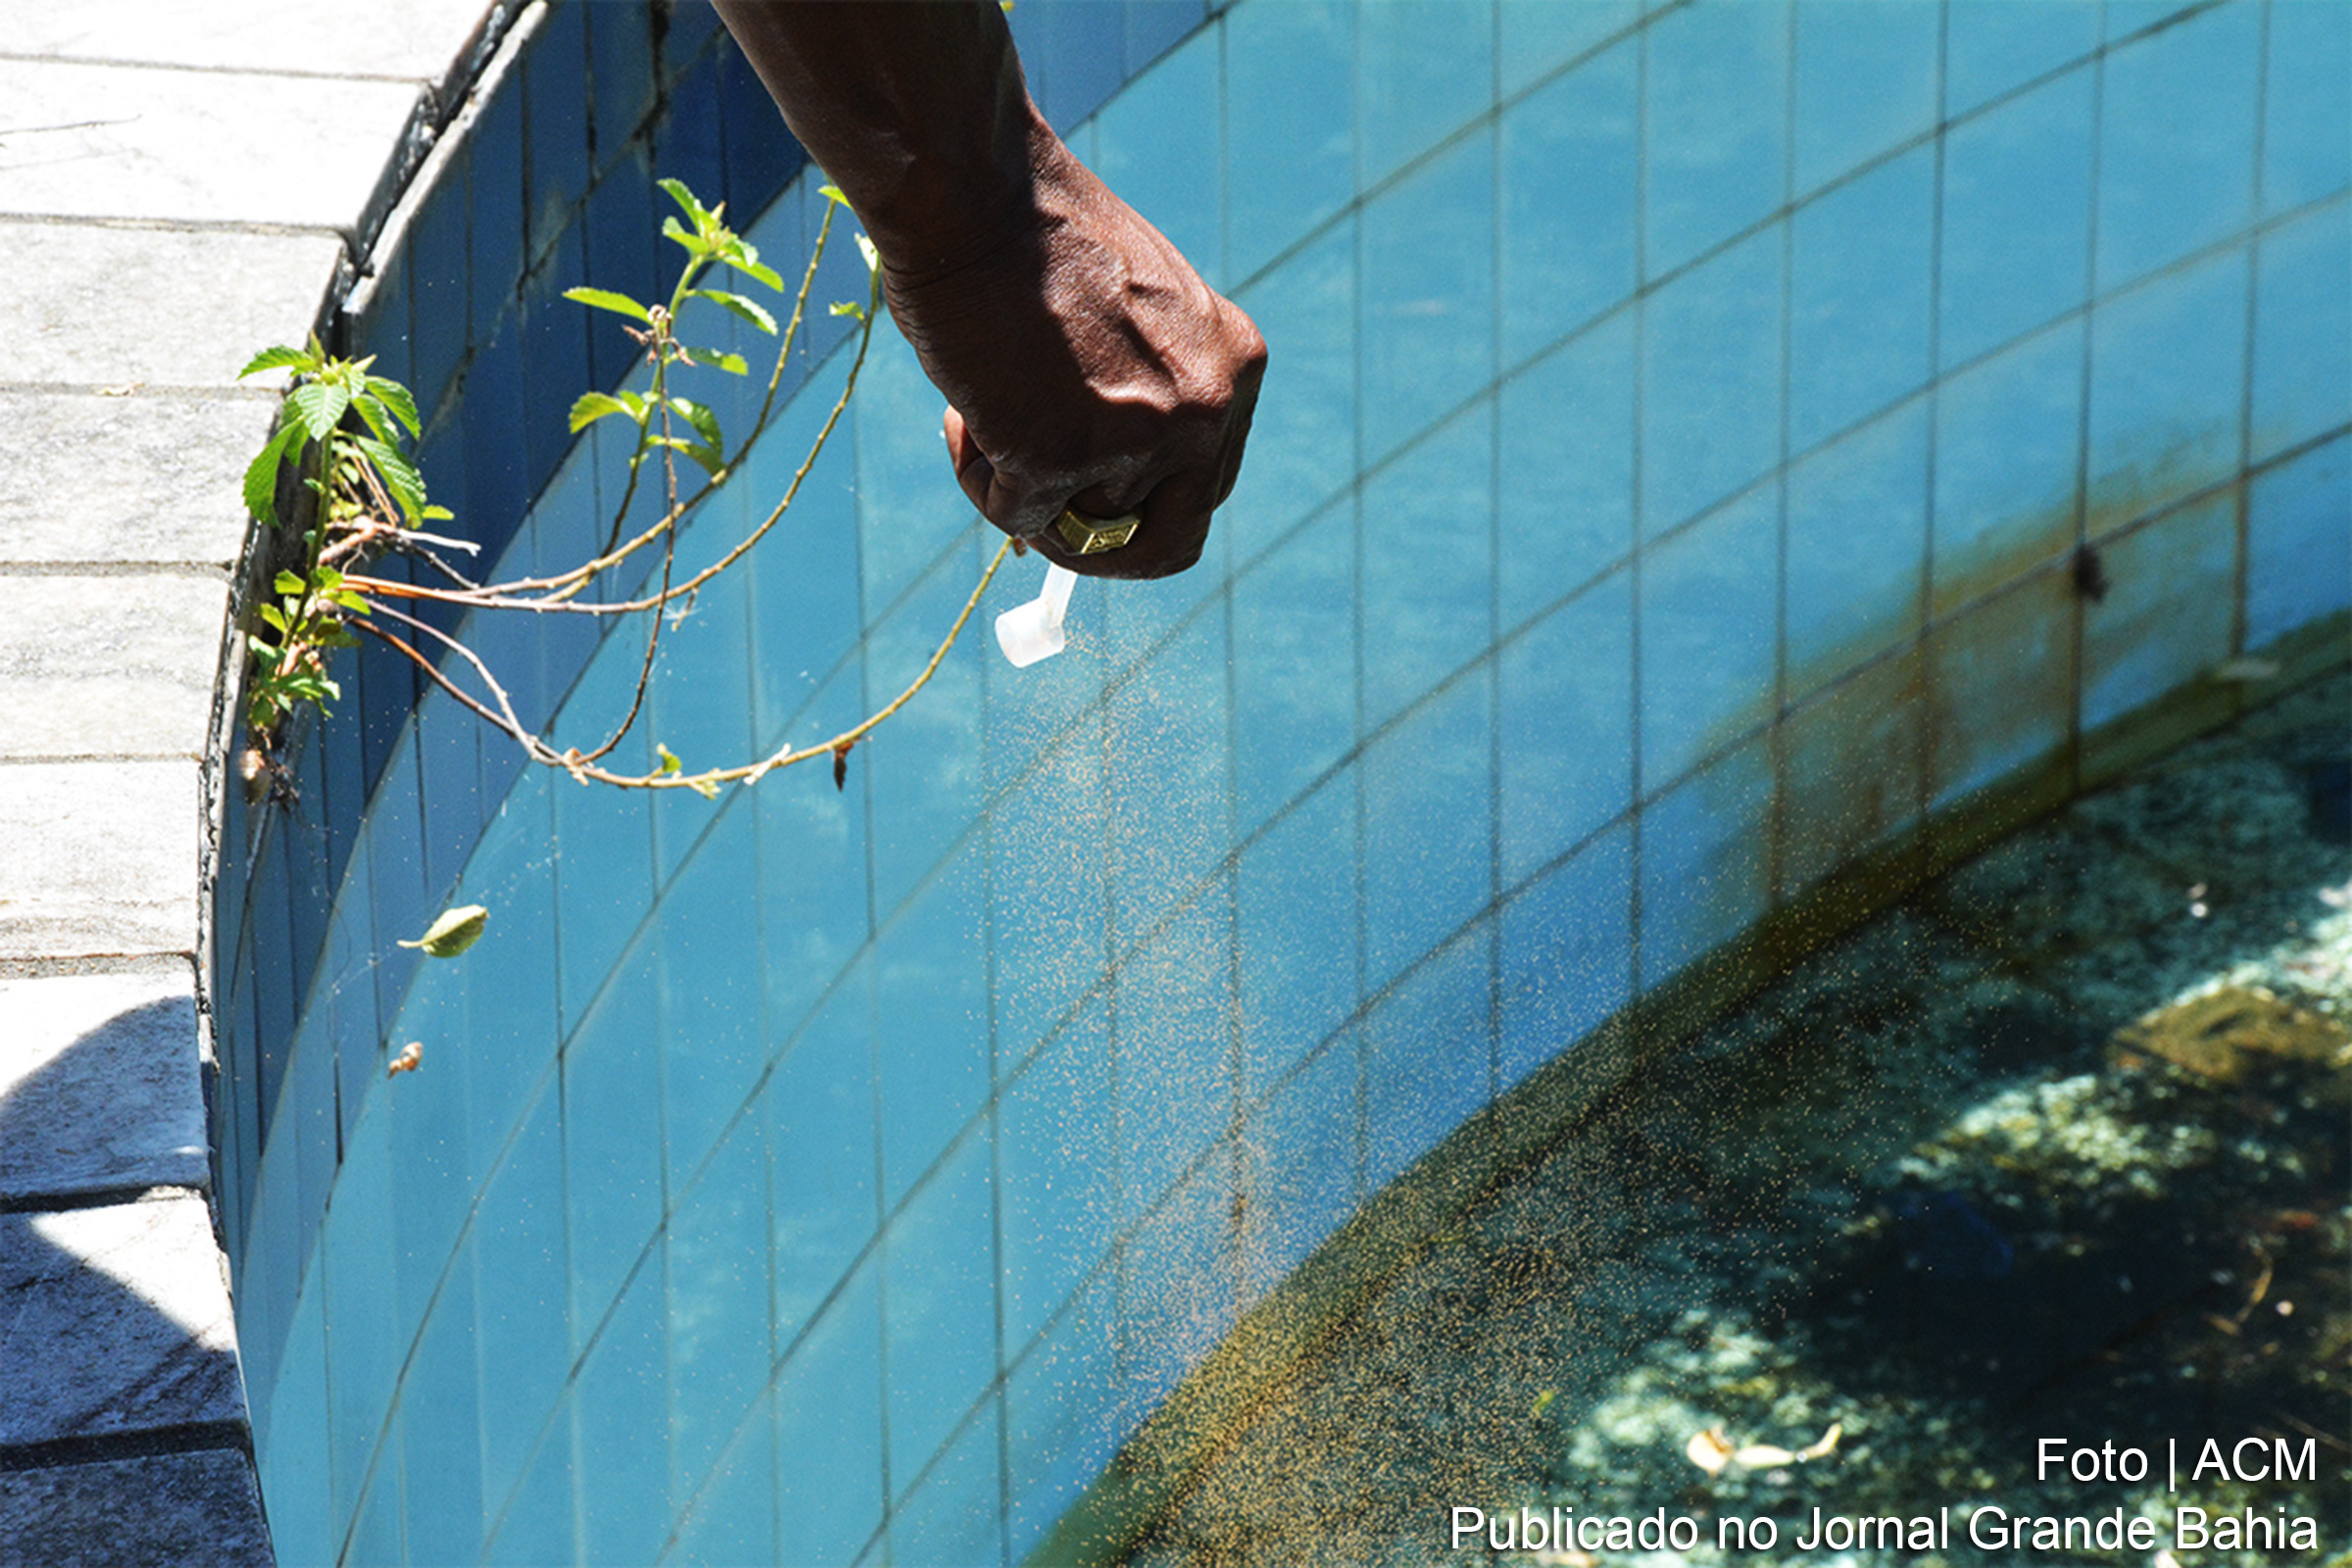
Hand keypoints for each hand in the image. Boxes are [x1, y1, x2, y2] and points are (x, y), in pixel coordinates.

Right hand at [884, 131, 1265, 579]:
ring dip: (1022, 490)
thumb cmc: (1033, 237)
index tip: (1087, 502)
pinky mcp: (1060, 457)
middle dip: (1095, 544)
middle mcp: (1206, 412)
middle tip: (1038, 514)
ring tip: (981, 414)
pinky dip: (978, 480)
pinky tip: (962, 413)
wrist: (974, 193)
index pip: (1205, 491)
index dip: (1140, 511)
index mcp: (1235, 369)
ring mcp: (1138, 440)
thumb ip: (1141, 395)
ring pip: (1079, 529)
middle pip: (1166, 544)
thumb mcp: (1132, 317)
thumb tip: (1095, 494)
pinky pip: (1015, 517)